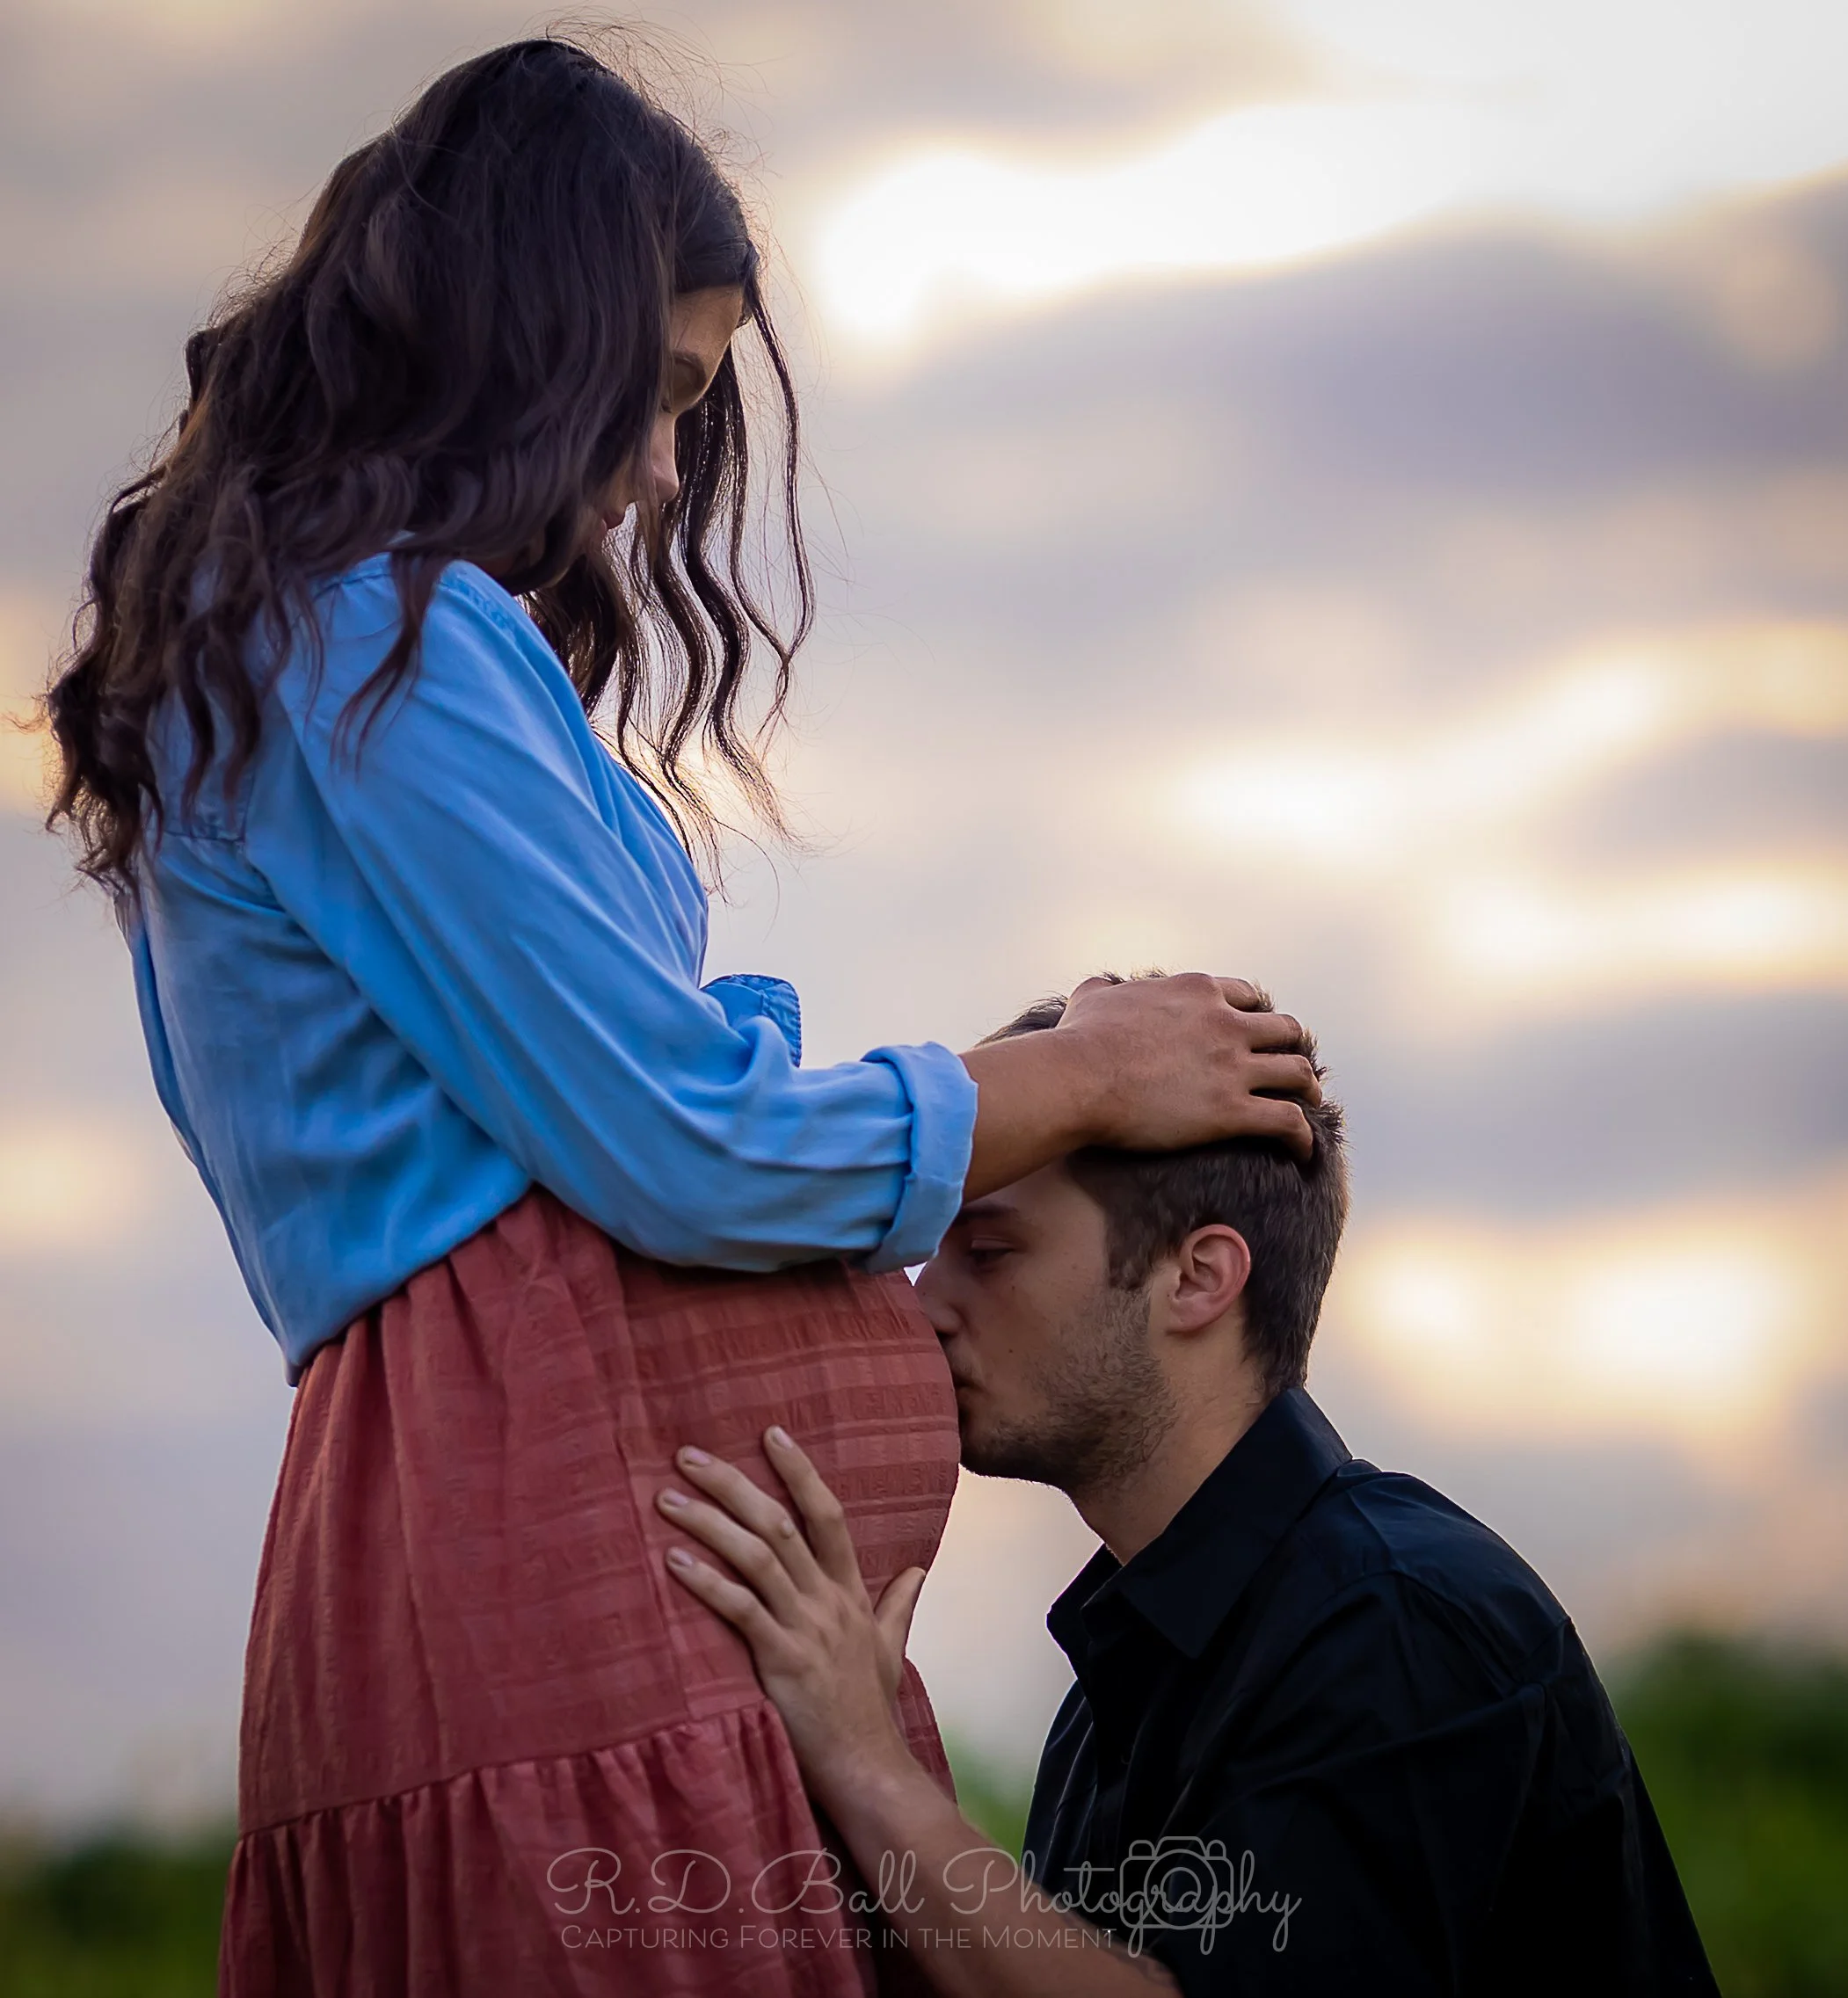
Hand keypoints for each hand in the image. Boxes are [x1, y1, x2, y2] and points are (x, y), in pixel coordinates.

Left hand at [659, 1427, 925, 1815]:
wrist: (868, 1768)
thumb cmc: (870, 1711)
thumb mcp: (891, 1649)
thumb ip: (898, 1605)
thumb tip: (914, 1570)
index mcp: (850, 1593)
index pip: (828, 1514)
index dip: (800, 1471)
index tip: (770, 1433)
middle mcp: (828, 1601)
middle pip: (780, 1523)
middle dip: (732, 1483)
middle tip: (687, 1455)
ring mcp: (806, 1629)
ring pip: (757, 1556)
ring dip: (708, 1522)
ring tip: (667, 1499)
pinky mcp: (782, 1662)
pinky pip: (741, 1609)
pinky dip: (706, 1581)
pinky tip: (673, 1561)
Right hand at [1059, 972, 1319, 1159]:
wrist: (1077, 1078)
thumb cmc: (1077, 1041)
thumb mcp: (1092, 997)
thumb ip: (1106, 988)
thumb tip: (1101, 989)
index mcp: (1196, 992)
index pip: (1246, 997)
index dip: (1254, 1015)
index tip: (1255, 1033)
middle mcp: (1224, 1023)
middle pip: (1283, 1029)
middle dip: (1290, 1047)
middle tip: (1289, 1067)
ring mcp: (1232, 1067)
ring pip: (1297, 1073)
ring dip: (1308, 1088)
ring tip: (1310, 1102)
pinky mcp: (1231, 1111)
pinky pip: (1288, 1122)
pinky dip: (1302, 1136)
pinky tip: (1302, 1149)